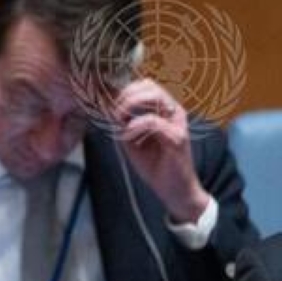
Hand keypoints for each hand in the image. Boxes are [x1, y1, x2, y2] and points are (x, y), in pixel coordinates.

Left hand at [112, 79, 209, 223]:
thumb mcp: (132, 140)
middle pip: (150, 85)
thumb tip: (109, 109)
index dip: (124, 91)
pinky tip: (126, 136)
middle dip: (125, 96)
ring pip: (155, 97)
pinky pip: (153, 122)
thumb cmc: (155, 164)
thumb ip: (123, 124)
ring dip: (130, 106)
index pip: (145, 85)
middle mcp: (173, 111)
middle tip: (113, 113)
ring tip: (119, 121)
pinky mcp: (177, 137)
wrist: (173, 188)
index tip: (110, 106)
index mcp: (164, 110)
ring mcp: (177, 122)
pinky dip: (135, 126)